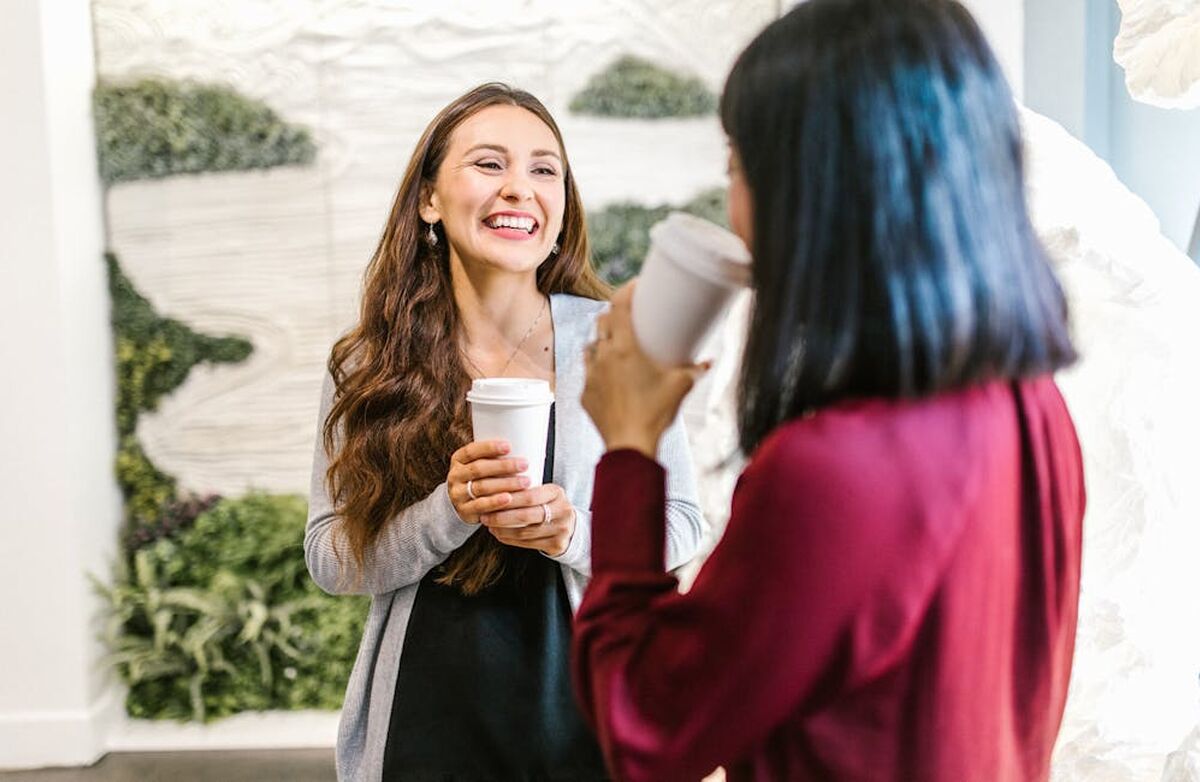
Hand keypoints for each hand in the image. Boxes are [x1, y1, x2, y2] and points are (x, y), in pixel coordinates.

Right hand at [447, 440, 529, 523]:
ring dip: (505, 484)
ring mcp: (458, 494)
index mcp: (458, 460)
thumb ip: (494, 456)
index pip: (471, 451)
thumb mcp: (480, 464)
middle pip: (478, 469)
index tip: (509, 446)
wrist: (462, 504)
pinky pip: (480, 505)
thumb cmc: (480, 478)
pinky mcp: (465, 510)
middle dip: (503, 466)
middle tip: (524, 464)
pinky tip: (509, 498)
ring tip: (525, 482)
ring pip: (482, 487)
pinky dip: (495, 502)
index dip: (489, 448)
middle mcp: (455, 476)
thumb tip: (524, 443)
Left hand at [479, 483, 575, 556]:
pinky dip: (510, 539)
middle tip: (484, 516)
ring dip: (502, 529)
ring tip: (489, 525)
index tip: (489, 500)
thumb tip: (491, 486)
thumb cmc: (549, 505)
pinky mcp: (557, 545)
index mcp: (557, 492)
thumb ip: (524, 489)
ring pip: (524, 532)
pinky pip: (527, 543)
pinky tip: (499, 534)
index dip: (508, 500)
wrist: (571, 526)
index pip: (529, 496)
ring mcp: (561, 529)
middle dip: (501, 517)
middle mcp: (562, 511)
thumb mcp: (543, 492)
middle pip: (526, 515)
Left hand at [582, 281, 709, 457]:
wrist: (630, 446)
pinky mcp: (585, 395)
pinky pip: (588, 373)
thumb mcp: (681, 386)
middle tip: (629, 315)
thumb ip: (695, 369)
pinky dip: (598, 369)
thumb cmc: (656, 413)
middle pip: (601, 322)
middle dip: (613, 314)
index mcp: (624, 348)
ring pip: (590, 347)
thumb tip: (708, 361)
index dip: (625, 291)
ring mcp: (590, 376)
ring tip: (616, 345)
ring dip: (601, 341)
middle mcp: (602, 357)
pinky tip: (609, 375)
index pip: (618, 307)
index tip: (635, 285)